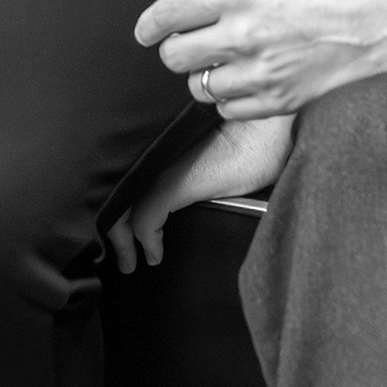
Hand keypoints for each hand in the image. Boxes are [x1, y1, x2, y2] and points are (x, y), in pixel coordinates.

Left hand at [109, 114, 291, 272]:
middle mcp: (152, 150)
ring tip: (130, 262)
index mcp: (157, 141)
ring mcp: (161, 164)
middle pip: (114, 193)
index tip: (121, 231)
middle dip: (112, 230)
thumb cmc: (253, 137)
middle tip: (122, 258)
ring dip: (122, 240)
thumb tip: (176, 196)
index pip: (120, 177)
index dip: (114, 206)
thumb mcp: (211, 155)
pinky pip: (145, 219)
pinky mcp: (175, 181)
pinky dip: (146, 241)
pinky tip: (155, 255)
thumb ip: (186, 171)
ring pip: (122, 208)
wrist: (273, 125)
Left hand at [135, 0, 386, 120]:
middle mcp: (246, 32)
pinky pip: (228, 108)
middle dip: (177, 53)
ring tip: (229, 66)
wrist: (383, 25)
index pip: (172, 11)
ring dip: (206, 79)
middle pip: (174, 56)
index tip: (144, 32)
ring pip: (198, 87)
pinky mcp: (278, 101)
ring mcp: (261, 71)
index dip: (149, 24)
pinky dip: (231, 100)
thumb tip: (188, 17)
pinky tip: (249, 84)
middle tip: (191, 49)